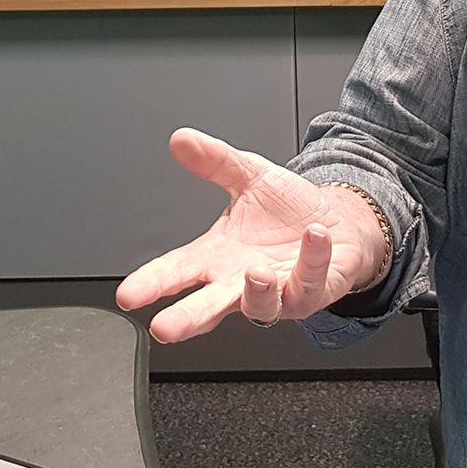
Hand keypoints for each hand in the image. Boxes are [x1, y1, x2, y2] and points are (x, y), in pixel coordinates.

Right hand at [115, 128, 386, 342]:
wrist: (337, 223)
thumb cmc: (289, 212)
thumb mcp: (249, 177)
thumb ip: (215, 161)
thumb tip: (181, 140)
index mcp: (217, 257)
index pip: (176, 272)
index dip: (151, 284)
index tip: (129, 295)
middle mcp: (241, 281)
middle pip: (208, 308)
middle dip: (187, 318)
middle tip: (166, 327)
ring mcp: (277, 292)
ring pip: (262, 307)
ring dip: (258, 292)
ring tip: (256, 271)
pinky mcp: (311, 292)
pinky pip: (309, 281)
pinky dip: (312, 258)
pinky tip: (314, 236)